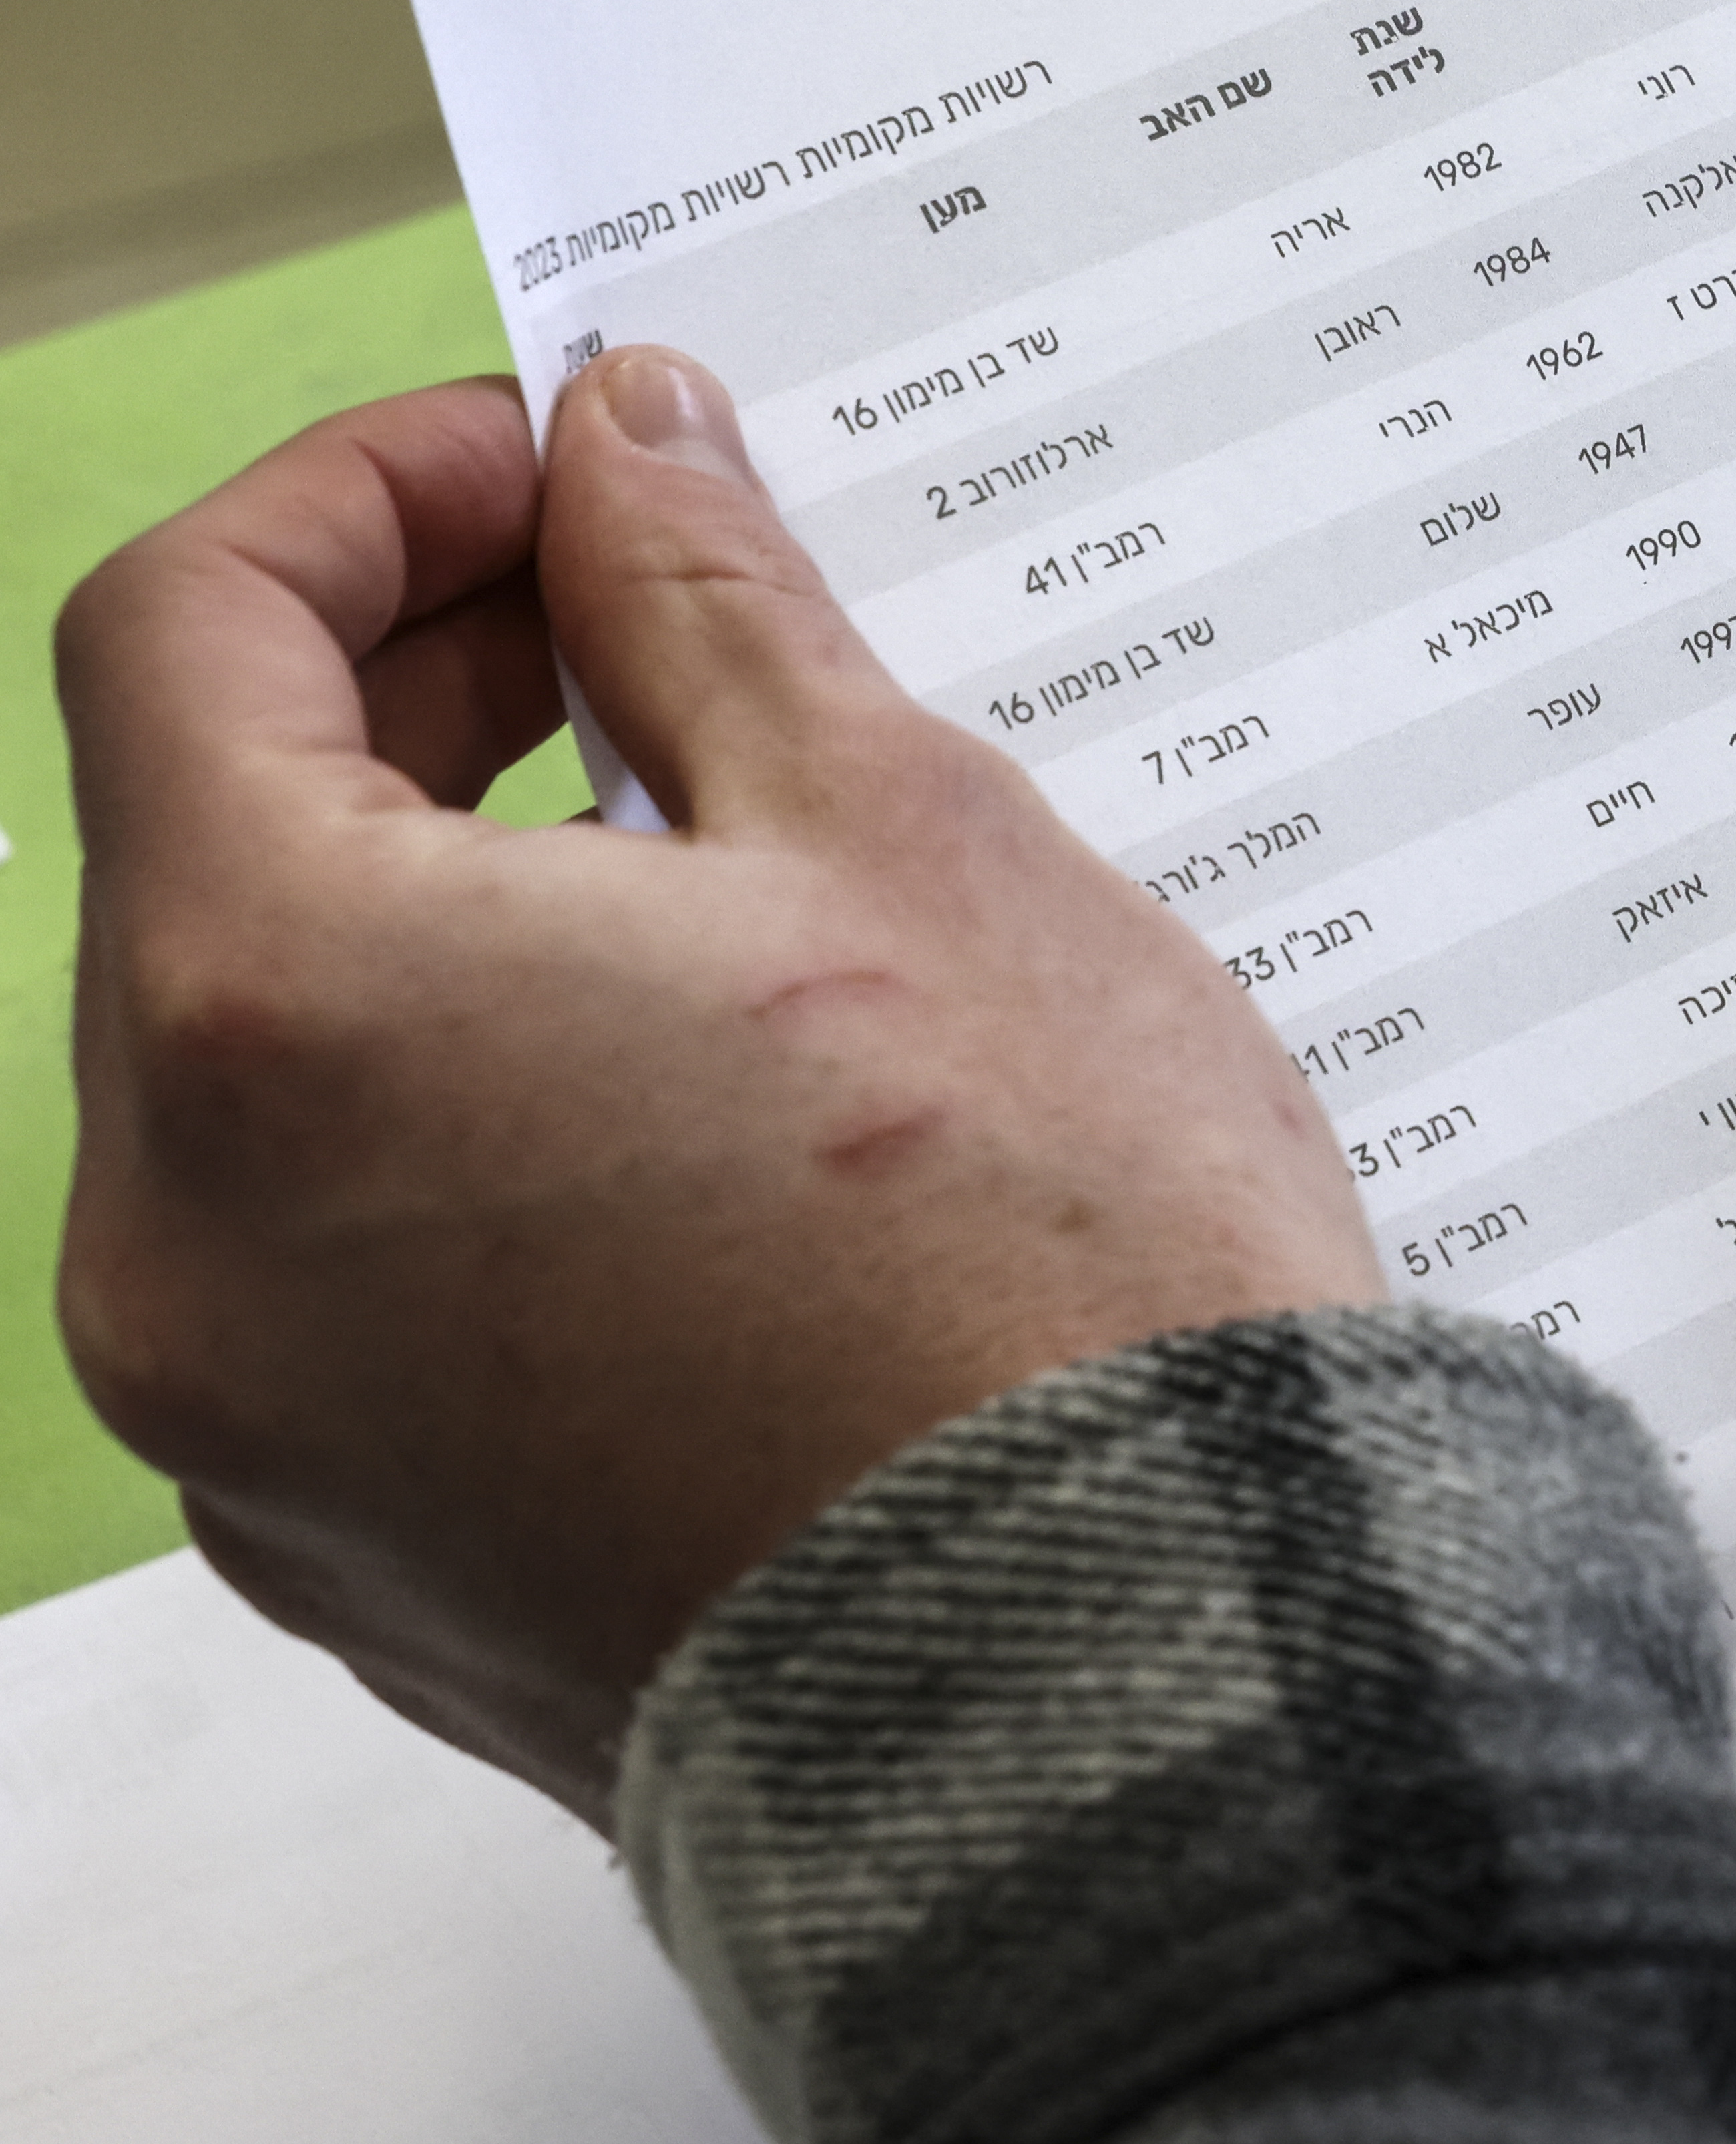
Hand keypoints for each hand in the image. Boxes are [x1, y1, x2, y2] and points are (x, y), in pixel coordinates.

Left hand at [55, 353, 1377, 1820]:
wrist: (1146, 1690)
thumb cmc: (1053, 1274)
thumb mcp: (906, 833)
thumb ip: (705, 607)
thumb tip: (624, 453)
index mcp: (276, 1003)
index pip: (182, 631)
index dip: (370, 496)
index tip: (548, 468)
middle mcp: (183, 1235)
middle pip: (214, 866)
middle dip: (423, 715)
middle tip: (660, 656)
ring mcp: (250, 1434)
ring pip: (289, 1089)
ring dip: (462, 947)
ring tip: (737, 929)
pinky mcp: (358, 1564)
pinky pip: (358, 1287)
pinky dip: (489, 1159)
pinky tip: (721, 1154)